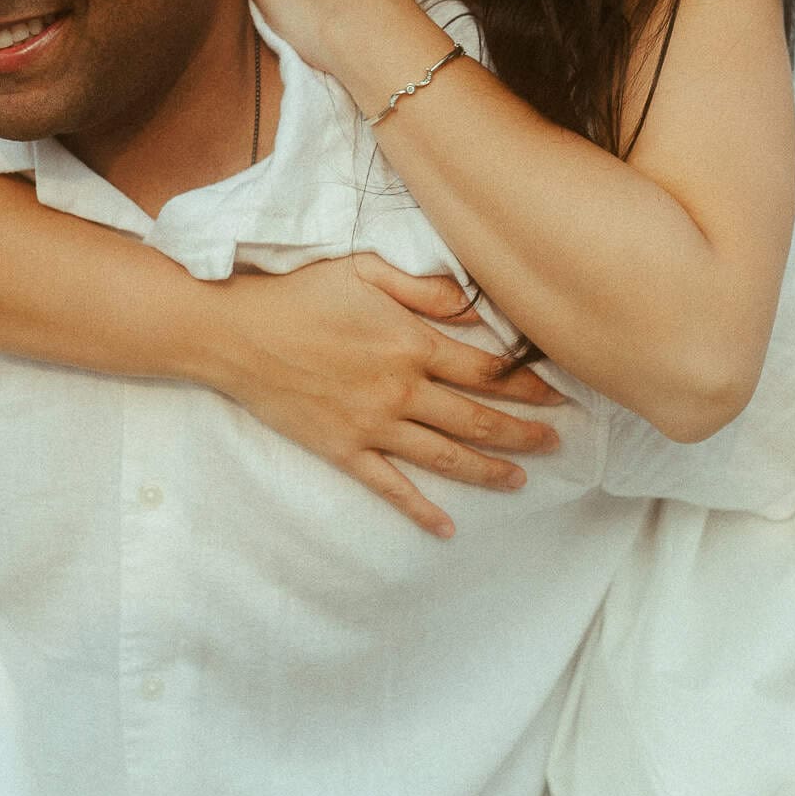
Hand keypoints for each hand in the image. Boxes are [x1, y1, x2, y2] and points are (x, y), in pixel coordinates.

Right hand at [201, 254, 562, 536]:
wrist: (236, 331)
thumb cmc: (300, 292)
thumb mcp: (366, 269)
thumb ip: (423, 288)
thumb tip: (472, 303)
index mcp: (412, 342)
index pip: (486, 369)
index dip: (526, 383)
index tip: (558, 392)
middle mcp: (401, 389)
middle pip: (477, 417)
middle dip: (523, 430)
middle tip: (558, 440)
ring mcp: (373, 424)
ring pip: (445, 454)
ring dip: (489, 469)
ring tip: (523, 478)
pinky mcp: (343, 449)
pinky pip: (390, 486)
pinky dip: (420, 509)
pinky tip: (446, 526)